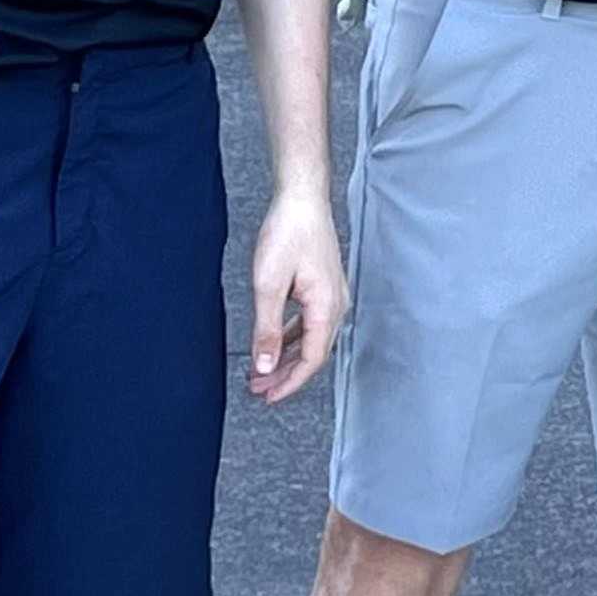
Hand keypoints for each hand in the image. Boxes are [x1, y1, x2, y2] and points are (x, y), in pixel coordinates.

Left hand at [246, 191, 344, 403]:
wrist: (302, 199)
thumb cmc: (289, 233)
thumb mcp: (269, 285)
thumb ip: (267, 330)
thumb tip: (265, 365)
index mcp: (327, 308)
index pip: (311, 360)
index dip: (290, 383)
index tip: (268, 396)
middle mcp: (336, 305)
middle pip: (314, 353)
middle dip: (287, 374)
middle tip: (259, 389)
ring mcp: (332, 295)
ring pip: (312, 339)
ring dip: (288, 357)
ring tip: (263, 370)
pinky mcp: (324, 286)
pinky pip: (310, 322)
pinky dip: (292, 337)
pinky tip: (275, 341)